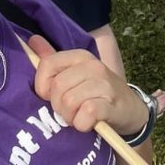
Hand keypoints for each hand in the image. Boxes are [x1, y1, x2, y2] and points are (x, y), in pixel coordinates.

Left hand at [28, 36, 149, 137]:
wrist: (132, 110)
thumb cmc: (98, 92)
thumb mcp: (76, 74)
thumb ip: (54, 60)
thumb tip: (32, 40)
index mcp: (79, 56)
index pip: (47, 64)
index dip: (42, 85)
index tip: (49, 96)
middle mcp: (91, 66)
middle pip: (57, 87)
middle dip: (57, 106)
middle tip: (68, 112)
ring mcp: (103, 84)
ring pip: (69, 101)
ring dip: (70, 117)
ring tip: (78, 117)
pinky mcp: (111, 104)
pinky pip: (85, 114)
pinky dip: (82, 124)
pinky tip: (87, 124)